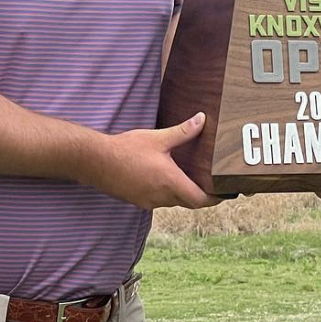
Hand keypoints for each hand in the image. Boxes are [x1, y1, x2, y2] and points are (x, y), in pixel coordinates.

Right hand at [88, 113, 219, 209]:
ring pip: (173, 201)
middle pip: (189, 202)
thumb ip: (183, 131)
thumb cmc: (126, 149)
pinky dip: (167, 193)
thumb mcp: (157, 138)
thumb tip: (202, 119)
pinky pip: (159, 201)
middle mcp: (161, 196)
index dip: (215, 198)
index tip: (225, 193)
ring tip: (190, 179)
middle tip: (212, 186)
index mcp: (170, 182)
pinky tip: (165, 179)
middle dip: (201, 195)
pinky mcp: (138, 201)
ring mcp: (148, 201)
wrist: (95, 161)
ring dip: (182, 193)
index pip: (200, 199)